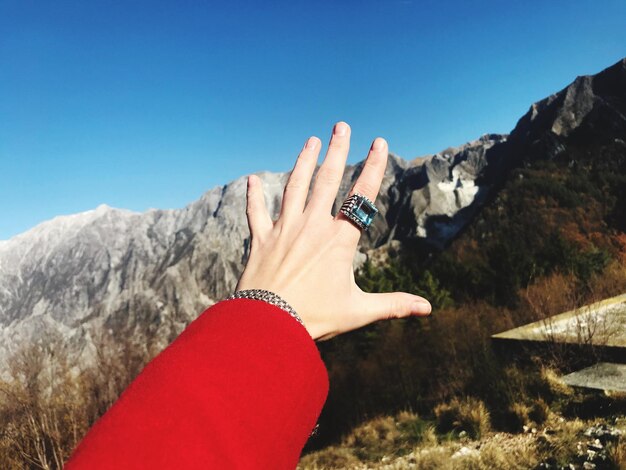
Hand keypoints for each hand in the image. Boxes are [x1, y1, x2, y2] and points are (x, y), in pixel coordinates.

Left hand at [236, 122, 430, 339]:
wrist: (269, 324)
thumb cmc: (315, 317)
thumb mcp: (359, 311)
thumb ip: (393, 305)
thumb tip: (428, 309)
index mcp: (339, 240)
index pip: (361, 196)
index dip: (372, 167)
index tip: (378, 142)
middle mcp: (313, 226)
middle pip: (327, 180)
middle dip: (337, 151)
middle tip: (340, 126)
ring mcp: (285, 230)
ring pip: (295, 187)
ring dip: (304, 162)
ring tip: (310, 141)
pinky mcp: (262, 240)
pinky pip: (257, 212)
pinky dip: (254, 196)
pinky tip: (252, 179)